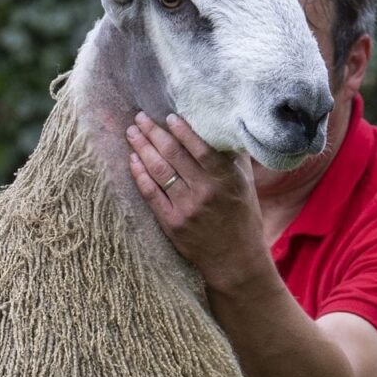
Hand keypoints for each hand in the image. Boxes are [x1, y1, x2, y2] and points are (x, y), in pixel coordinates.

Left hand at [124, 112, 265, 288]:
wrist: (235, 259)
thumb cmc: (242, 216)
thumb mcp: (244, 184)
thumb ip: (232, 157)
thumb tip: (220, 126)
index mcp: (226, 179)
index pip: (201, 149)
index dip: (183, 131)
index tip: (168, 116)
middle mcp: (205, 192)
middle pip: (174, 156)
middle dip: (154, 133)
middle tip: (140, 117)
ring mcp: (186, 209)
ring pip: (159, 172)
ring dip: (142, 149)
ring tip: (132, 132)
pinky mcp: (172, 224)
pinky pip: (151, 194)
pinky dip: (140, 175)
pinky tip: (132, 160)